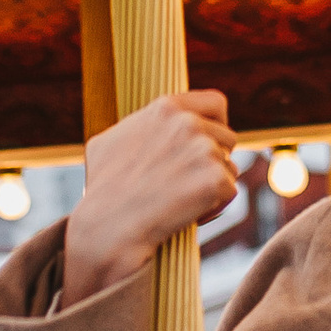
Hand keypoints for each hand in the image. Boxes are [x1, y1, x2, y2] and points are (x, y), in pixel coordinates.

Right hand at [62, 90, 240, 307]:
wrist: (106, 227)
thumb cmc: (101, 189)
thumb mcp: (108, 141)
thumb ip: (138, 126)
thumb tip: (149, 125)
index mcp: (166, 108)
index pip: (215, 103)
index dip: (216, 123)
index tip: (210, 142)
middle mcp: (189, 123)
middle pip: (227, 138)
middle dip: (214, 160)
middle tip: (188, 183)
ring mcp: (204, 150)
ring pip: (229, 167)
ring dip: (213, 185)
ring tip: (182, 202)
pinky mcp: (215, 180)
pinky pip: (229, 192)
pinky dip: (214, 207)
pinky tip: (188, 215)